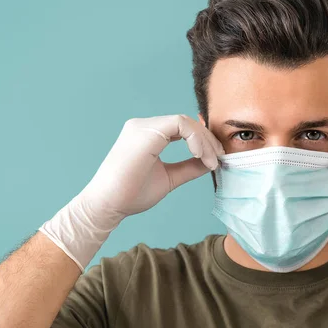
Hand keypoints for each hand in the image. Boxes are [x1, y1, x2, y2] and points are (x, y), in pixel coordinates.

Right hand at [40, 115, 223, 269]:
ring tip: (211, 162)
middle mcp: (143, 126)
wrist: (108, 206)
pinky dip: (195, 139)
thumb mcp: (169, 177)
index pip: (182, 128)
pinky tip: (200, 156)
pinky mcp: (145, 132)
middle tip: (219, 159)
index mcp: (147, 134)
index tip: (215, 160)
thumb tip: (211, 162)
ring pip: (185, 122)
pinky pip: (179, 125)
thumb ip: (189, 167)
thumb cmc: (131, 194)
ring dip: (204, 141)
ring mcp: (142, 127)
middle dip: (208, 140)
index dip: (203, 141)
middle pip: (186, 122)